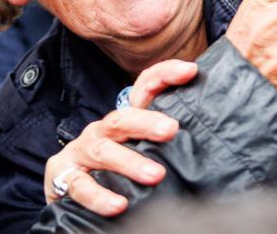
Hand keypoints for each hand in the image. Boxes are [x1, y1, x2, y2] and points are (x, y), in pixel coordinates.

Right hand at [42, 60, 196, 215]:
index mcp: (122, 121)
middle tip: (171, 129)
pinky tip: (119, 204)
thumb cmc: (111, 168)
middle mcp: (102, 131)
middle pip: (122, 119)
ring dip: (129, 162)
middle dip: (145, 122)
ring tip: (156, 175)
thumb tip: (212, 137)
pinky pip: (81, 186)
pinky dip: (100, 196)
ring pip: (104, 151)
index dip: (163, 75)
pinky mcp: (65, 176)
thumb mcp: (135, 150)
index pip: (143, 89)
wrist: (64, 186)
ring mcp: (82, 152)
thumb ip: (164, 144)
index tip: (190, 70)